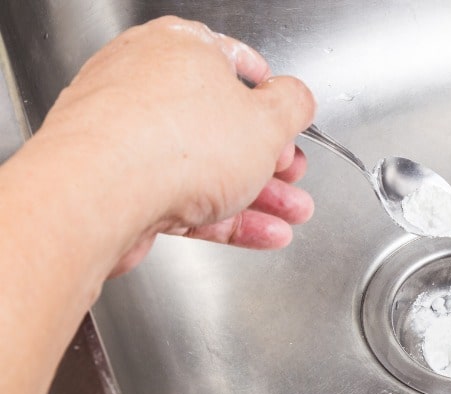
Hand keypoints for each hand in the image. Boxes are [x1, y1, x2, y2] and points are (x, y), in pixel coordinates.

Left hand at [34, 16, 315, 275]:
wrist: (97, 197)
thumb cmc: (173, 144)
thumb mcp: (268, 120)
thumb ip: (293, 106)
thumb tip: (298, 99)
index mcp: (180, 48)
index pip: (237, 64)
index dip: (272, 96)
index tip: (288, 117)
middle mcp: (147, 84)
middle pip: (224, 124)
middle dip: (271, 159)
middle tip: (294, 175)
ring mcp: (128, 135)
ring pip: (206, 166)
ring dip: (257, 194)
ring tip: (290, 213)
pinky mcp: (118, 183)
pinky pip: (183, 196)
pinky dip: (224, 215)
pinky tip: (259, 232)